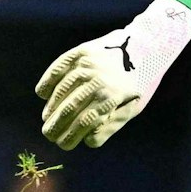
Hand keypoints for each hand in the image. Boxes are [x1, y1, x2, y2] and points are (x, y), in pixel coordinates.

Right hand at [36, 0, 190, 149]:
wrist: (148, 46)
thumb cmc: (141, 82)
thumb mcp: (134, 107)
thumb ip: (113, 125)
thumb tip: (88, 140)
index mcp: (111, 97)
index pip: (85, 124)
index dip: (71, 137)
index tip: (63, 145)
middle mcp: (97, 81)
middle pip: (70, 109)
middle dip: (56, 126)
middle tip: (49, 135)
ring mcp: (88, 65)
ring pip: (62, 91)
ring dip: (51, 108)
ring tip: (46, 119)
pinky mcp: (81, 51)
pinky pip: (58, 68)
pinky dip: (47, 81)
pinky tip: (42, 94)